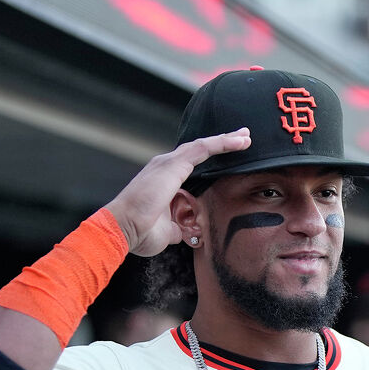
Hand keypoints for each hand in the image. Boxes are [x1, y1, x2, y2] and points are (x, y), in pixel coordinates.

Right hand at [106, 132, 249, 257]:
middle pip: (198, 149)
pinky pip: (202, 149)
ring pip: (202, 146)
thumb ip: (177, 227)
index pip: (192, 163)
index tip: (229, 154)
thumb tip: (184, 232)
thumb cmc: (139, 232)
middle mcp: (165, 166)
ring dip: (226, 140)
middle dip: (222, 142)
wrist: (122, 229)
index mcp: (163, 179)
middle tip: (243, 137)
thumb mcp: (166, 231)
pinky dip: (222, 143)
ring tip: (246, 137)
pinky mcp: (172, 165)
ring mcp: (167, 163)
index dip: (211, 157)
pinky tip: (239, 141)